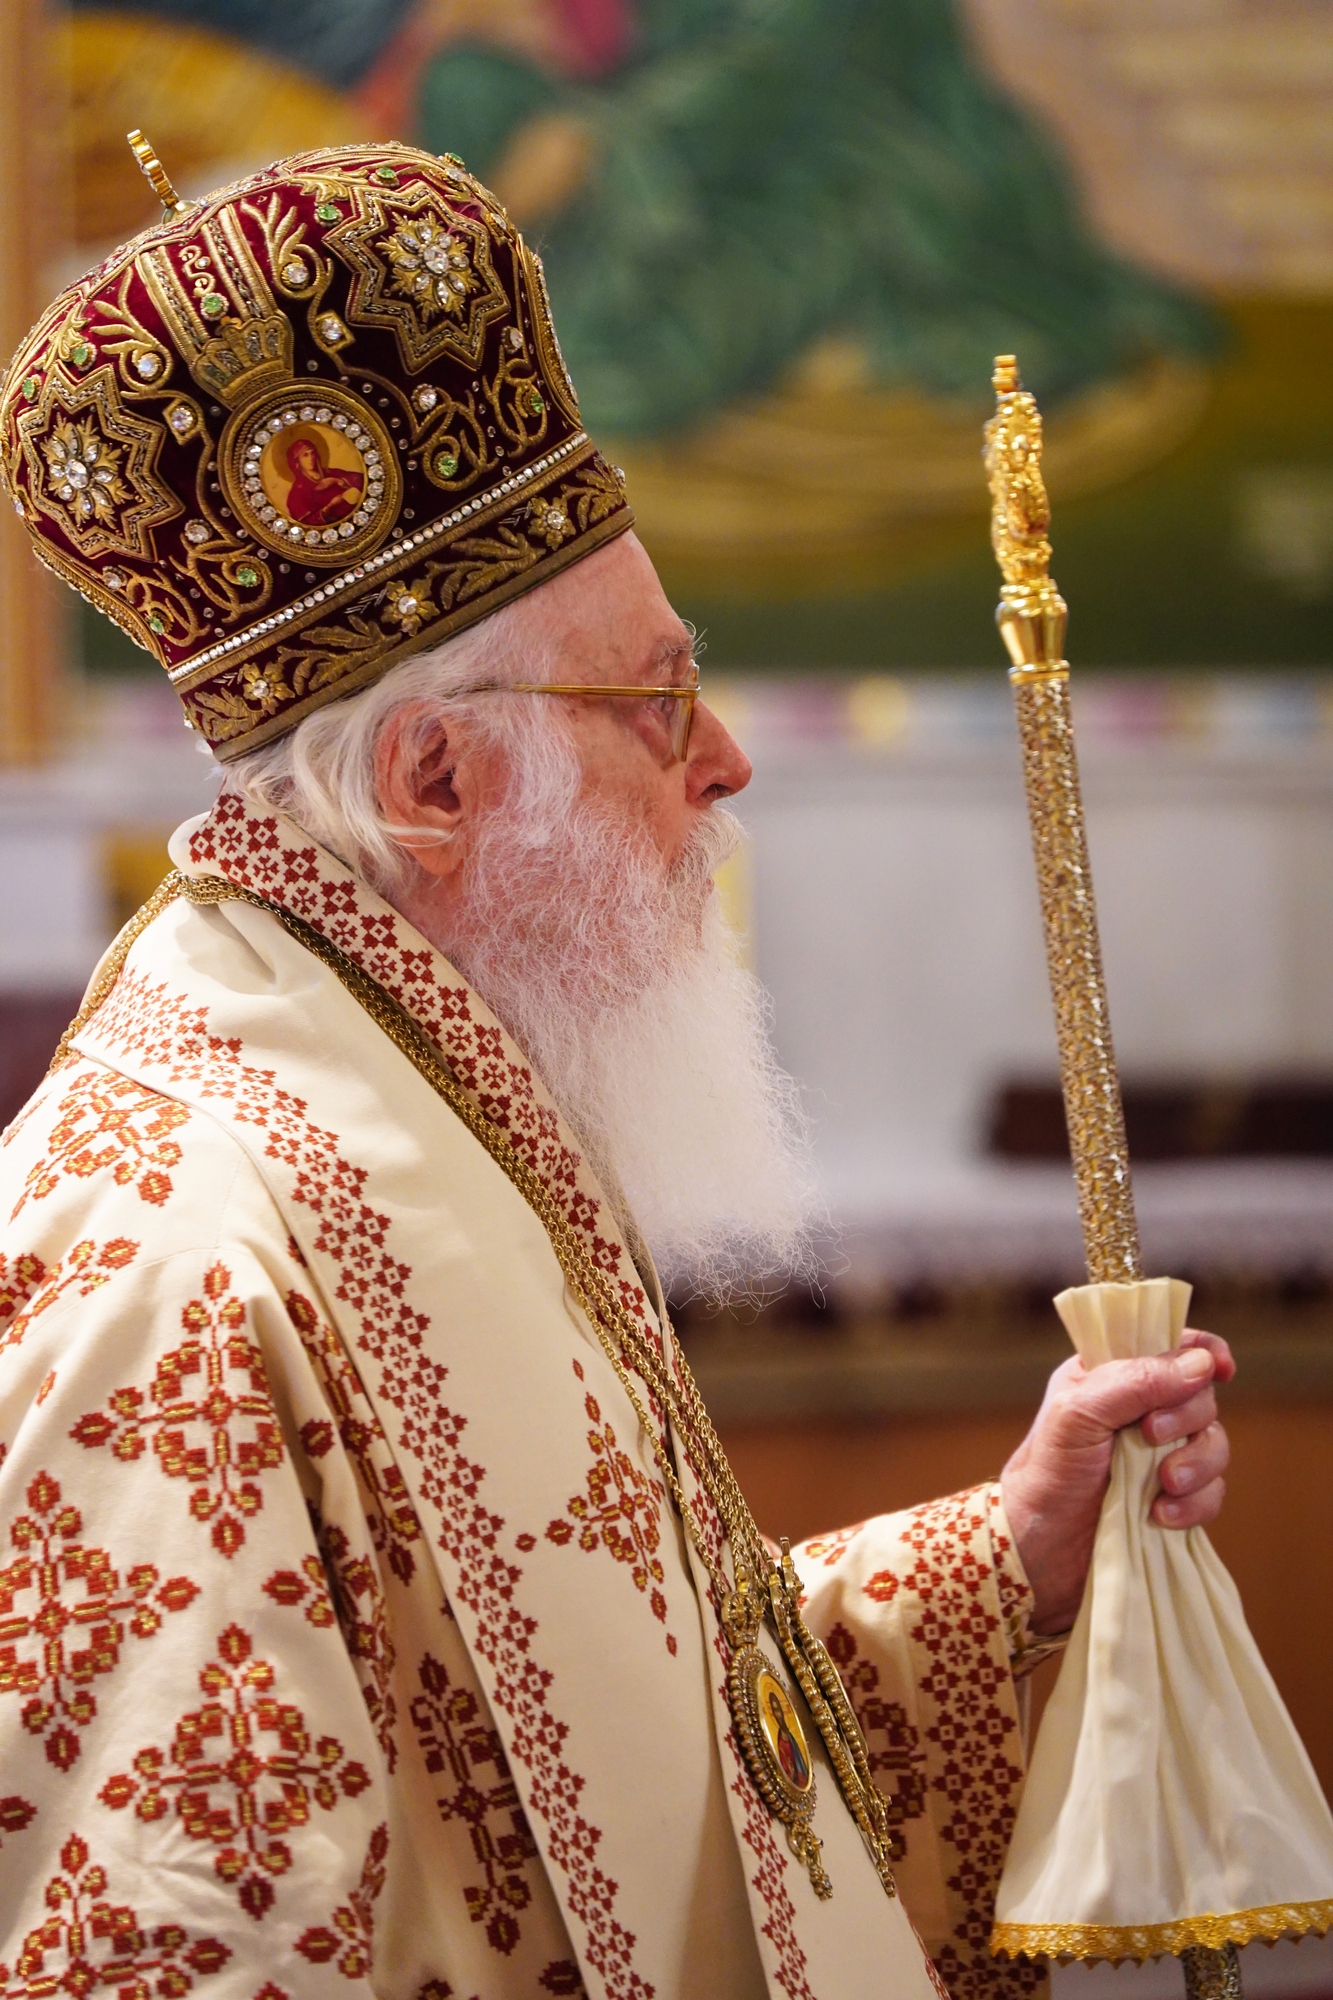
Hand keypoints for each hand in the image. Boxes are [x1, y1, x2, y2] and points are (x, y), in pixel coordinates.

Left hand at [999, 1329, 1235, 1634]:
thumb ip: (1134, 1381)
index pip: (1170, 1346)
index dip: (1202, 1352)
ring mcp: (1158, 1457)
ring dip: (1197, 1464)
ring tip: (1164, 1486)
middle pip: (1201, 1396)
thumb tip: (1200, 1364)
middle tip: (1150, 1436)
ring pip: (1214, 1444)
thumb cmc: (1045, 1476)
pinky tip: (1160, 1517)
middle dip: (1187, 1417)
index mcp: (1110, 1375)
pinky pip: (1211, 1492)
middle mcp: (1138, 1410)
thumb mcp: (1078, 1415)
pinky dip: (1195, 1504)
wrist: (1037, 1555)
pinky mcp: (1172, 1499)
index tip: (1220, 1369)